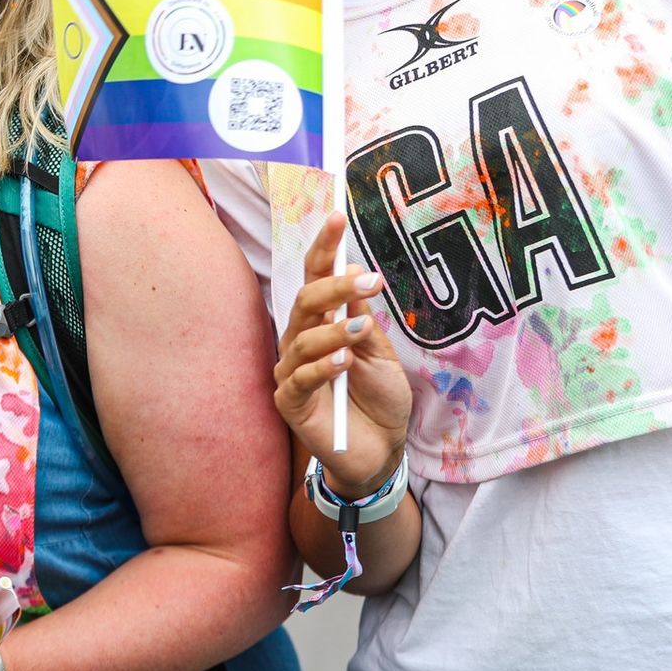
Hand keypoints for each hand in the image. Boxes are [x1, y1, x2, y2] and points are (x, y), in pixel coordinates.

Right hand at [272, 214, 412, 495]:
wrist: (380, 452)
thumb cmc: (377, 400)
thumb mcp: (381, 355)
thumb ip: (362, 320)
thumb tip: (351, 275)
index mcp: (321, 322)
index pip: (316, 277)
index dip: (324, 248)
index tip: (338, 218)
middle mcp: (300, 340)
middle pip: (306, 302)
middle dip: (334, 286)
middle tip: (370, 280)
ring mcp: (291, 370)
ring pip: (303, 338)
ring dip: (335, 330)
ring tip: (364, 331)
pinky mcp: (290, 402)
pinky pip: (300, 378)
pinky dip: (323, 367)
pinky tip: (344, 363)